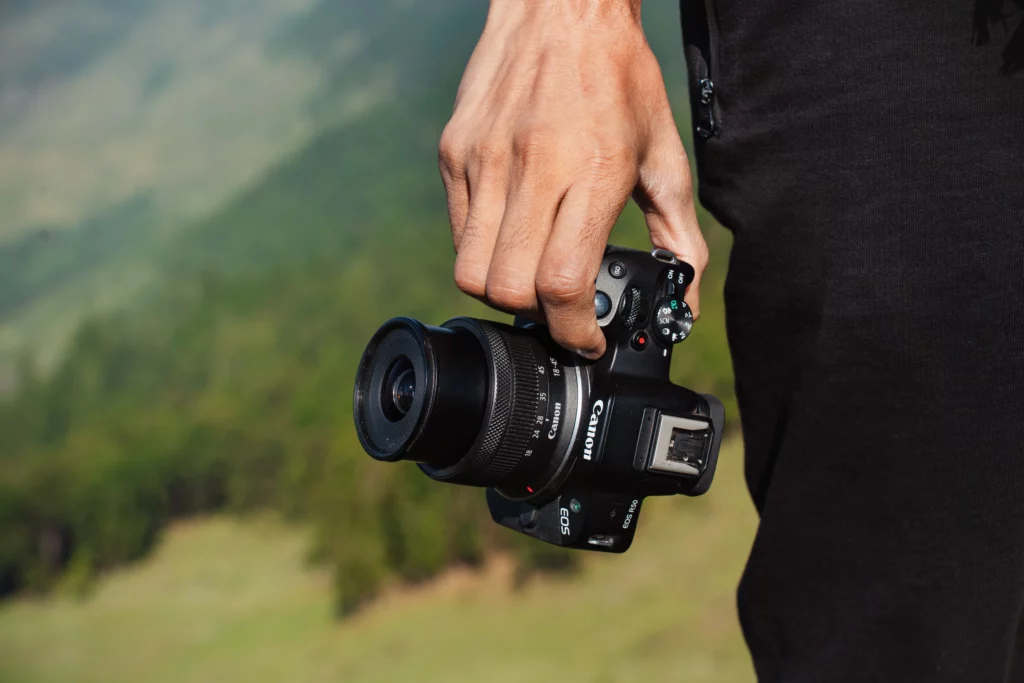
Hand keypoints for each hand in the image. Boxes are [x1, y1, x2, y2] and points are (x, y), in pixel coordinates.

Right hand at [439, 0, 707, 358]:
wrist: (560, 7)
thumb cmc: (618, 79)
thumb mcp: (663, 154)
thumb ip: (679, 234)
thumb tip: (683, 298)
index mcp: (593, 170)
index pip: (563, 283)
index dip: (574, 329)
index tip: (588, 338)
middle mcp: (533, 167)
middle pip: (510, 289)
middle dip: (538, 316)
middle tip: (560, 307)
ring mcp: (485, 160)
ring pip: (471, 272)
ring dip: (502, 291)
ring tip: (530, 275)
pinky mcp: (454, 152)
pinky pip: (458, 232)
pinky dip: (482, 251)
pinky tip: (512, 232)